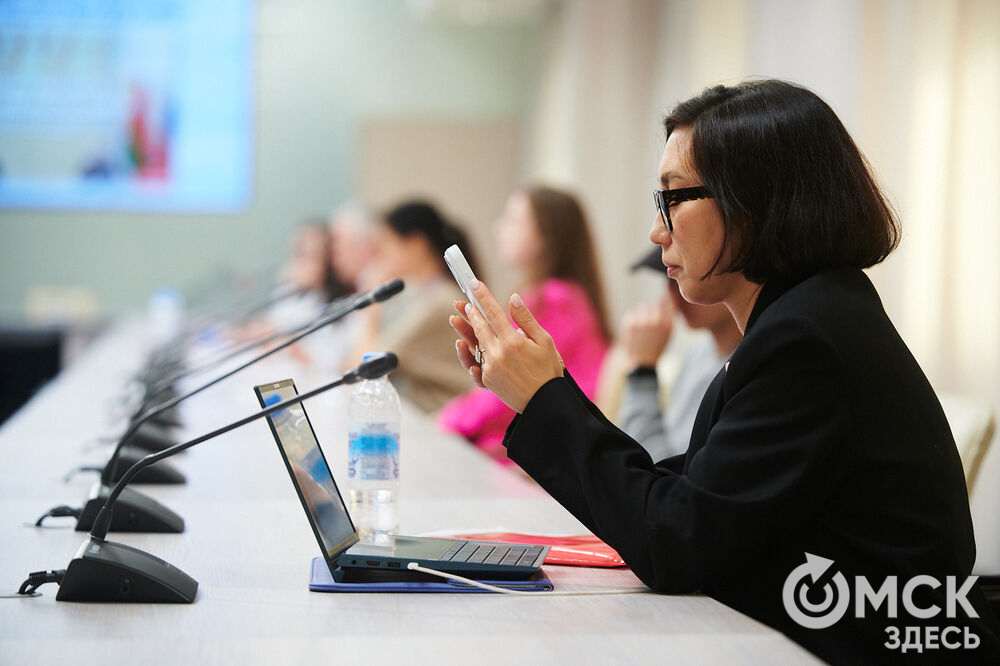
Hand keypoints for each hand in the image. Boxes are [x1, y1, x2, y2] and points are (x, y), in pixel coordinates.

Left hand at [449, 280, 563, 412]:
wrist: (545, 403)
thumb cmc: (548, 370)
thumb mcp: (544, 341)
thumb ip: (526, 319)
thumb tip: (513, 298)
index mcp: (513, 342)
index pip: (494, 313)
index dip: (483, 297)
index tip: (474, 284)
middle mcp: (498, 354)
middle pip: (479, 327)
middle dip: (470, 312)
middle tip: (462, 302)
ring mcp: (491, 369)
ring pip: (473, 345)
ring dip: (463, 331)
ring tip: (455, 319)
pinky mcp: (488, 381)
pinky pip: (475, 365)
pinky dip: (469, 356)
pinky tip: (462, 346)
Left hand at [621, 296, 673, 368]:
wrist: (642, 362)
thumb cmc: (658, 346)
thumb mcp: (669, 333)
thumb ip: (669, 315)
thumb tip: (668, 296)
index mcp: (667, 323)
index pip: (668, 300)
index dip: (667, 298)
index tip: (667, 298)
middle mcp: (654, 320)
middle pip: (655, 303)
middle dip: (655, 309)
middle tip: (653, 320)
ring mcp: (640, 321)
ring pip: (643, 306)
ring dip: (644, 313)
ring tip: (644, 326)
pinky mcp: (629, 322)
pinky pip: (633, 312)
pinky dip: (635, 318)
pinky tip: (637, 329)